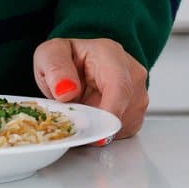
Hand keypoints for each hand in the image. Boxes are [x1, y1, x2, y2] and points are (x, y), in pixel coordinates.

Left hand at [32, 37, 148, 140]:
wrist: (79, 65)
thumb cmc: (69, 58)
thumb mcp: (50, 54)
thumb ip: (55, 67)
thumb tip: (66, 91)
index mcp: (111, 55)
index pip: (119, 86)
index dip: (108, 113)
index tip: (93, 129)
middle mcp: (132, 74)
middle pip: (122, 111)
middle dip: (94, 123)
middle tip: (73, 119)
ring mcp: (138, 95)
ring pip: (122, 126)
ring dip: (98, 128)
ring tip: (82, 110)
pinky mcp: (137, 115)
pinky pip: (122, 133)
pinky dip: (104, 132)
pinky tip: (92, 117)